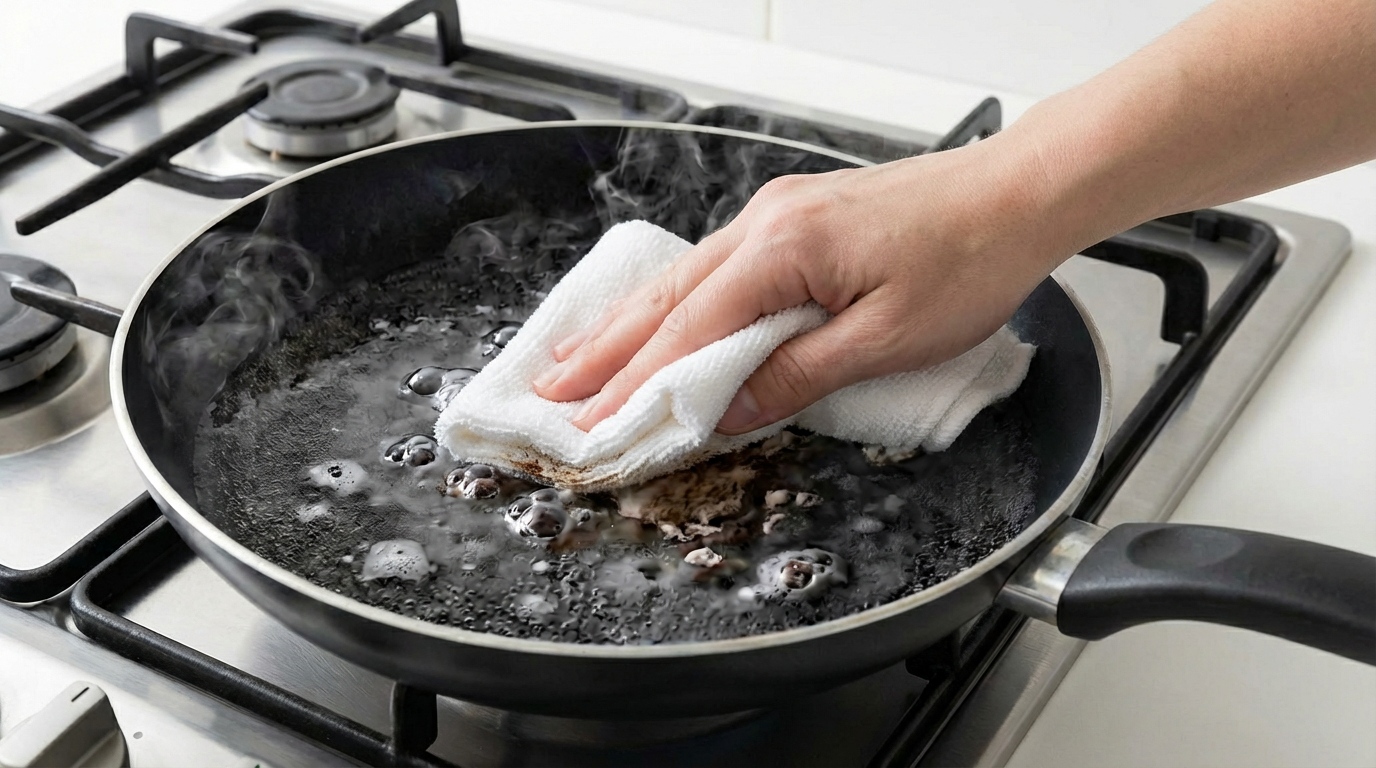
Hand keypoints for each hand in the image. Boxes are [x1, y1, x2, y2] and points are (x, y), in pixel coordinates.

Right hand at [533, 136, 1063, 433]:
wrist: (1018, 193)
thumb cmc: (969, 258)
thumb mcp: (884, 338)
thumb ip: (798, 375)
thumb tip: (731, 412)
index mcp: (782, 250)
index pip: (689, 334)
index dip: (636, 387)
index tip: (597, 426)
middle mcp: (766, 224)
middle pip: (666, 299)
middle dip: (605, 352)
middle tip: (552, 394)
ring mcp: (777, 215)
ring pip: (683, 279)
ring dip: (629, 324)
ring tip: (578, 358)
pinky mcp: (794, 219)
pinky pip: (714, 266)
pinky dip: (674, 302)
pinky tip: (655, 317)